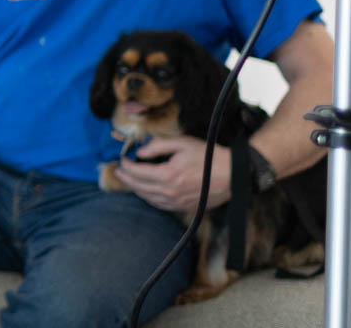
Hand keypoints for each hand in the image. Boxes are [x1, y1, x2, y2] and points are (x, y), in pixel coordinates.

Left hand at [113, 135, 228, 214]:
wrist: (232, 174)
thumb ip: (158, 146)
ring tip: (130, 181)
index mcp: (167, 175)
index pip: (137, 172)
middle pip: (139, 186)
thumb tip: (140, 152)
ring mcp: (177, 202)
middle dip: (126, 178)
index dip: (126, 166)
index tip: (121, 160)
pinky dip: (150, 198)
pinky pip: (161, 205)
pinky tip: (147, 192)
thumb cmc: (208, 156)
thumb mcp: (182, 143)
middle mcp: (170, 192)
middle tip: (118, 171)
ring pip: (149, 198)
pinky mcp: (185, 207)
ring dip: (136, 189)